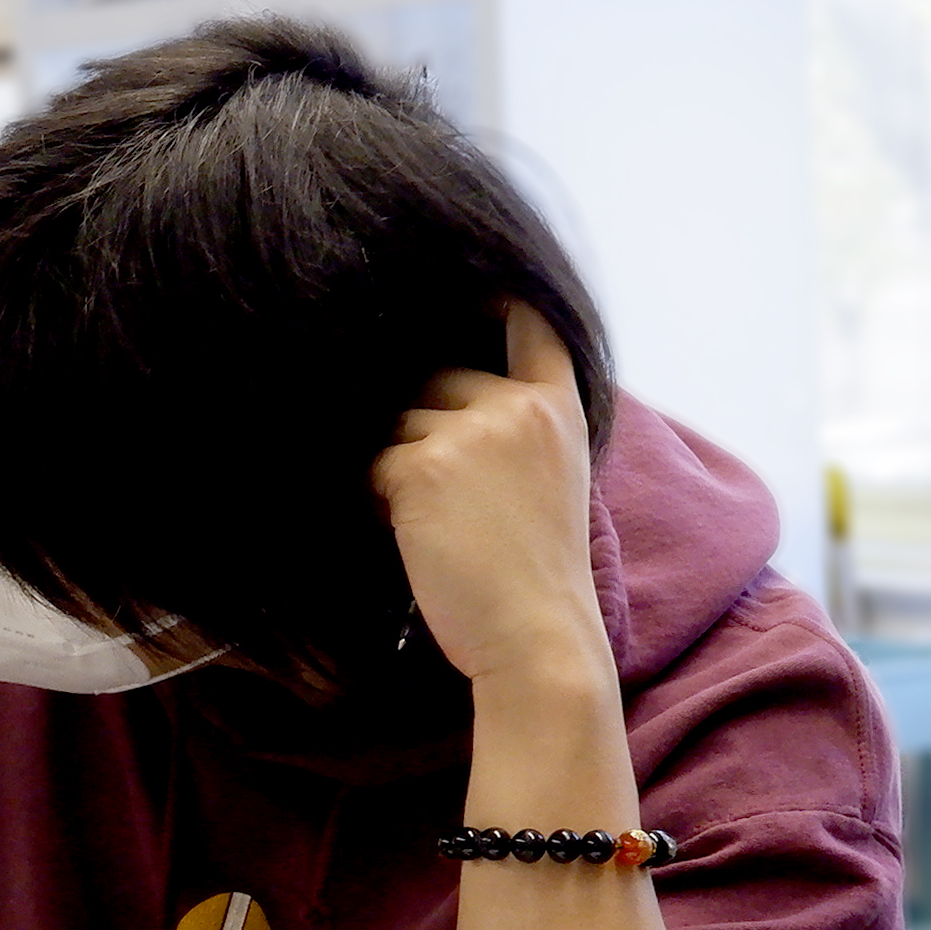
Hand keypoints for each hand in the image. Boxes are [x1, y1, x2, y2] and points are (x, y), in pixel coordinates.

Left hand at [370, 302, 610, 703]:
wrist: (535, 636)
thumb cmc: (535, 574)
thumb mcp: (549, 481)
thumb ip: (514, 431)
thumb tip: (435, 397)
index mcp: (558, 407)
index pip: (530, 322)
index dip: (495, 298)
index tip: (468, 293)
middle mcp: (517, 407)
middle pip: (437, 376)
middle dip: (418, 419)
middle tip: (429, 483)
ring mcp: (471, 432)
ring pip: (398, 420)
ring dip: (394, 462)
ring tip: (424, 517)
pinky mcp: (422, 467)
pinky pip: (372, 463)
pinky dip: (375, 495)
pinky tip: (404, 530)